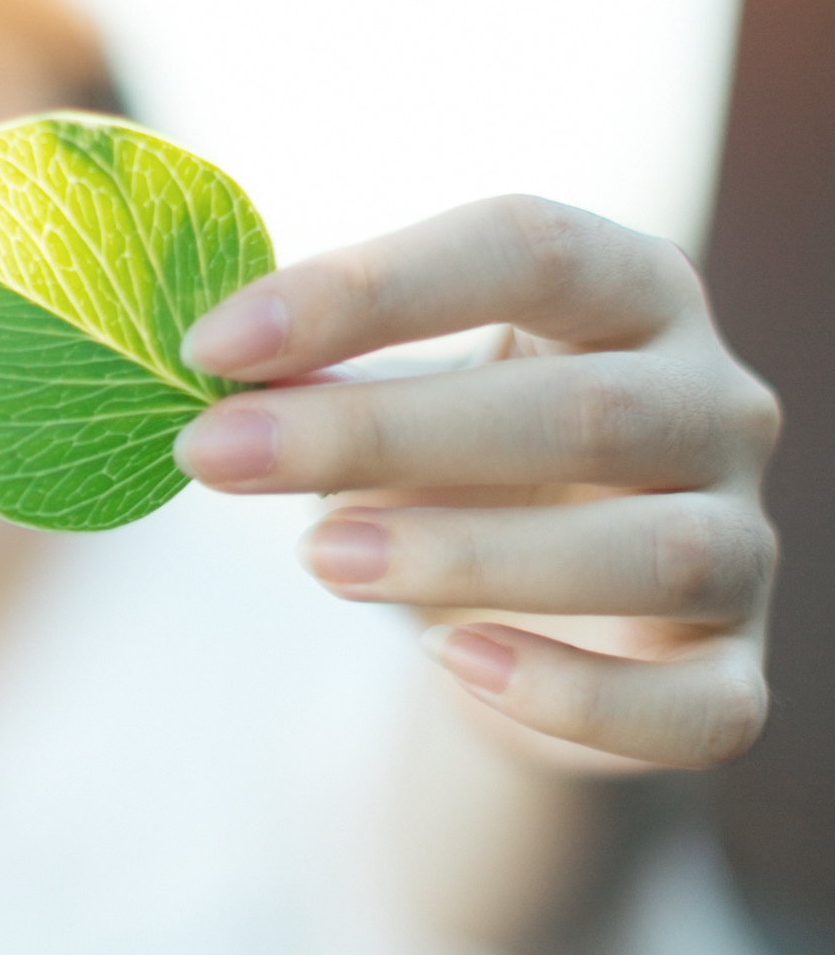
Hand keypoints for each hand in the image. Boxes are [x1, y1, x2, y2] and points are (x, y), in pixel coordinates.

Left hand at [174, 196, 780, 769]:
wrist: (544, 620)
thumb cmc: (456, 470)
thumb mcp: (392, 401)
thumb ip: (318, 380)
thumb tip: (211, 376)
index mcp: (633, 292)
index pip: (528, 249)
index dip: (367, 287)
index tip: (212, 343)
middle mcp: (715, 403)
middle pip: (580, 408)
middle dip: (378, 431)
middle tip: (220, 454)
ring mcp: (744, 543)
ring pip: (651, 552)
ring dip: (467, 554)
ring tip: (315, 556)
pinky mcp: (733, 676)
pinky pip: (689, 706)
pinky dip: (570, 693)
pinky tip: (449, 660)